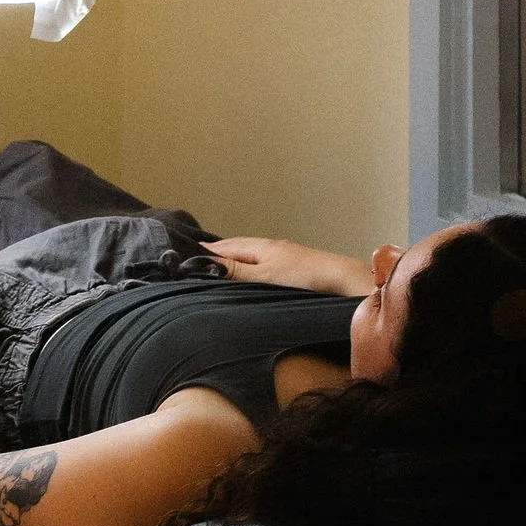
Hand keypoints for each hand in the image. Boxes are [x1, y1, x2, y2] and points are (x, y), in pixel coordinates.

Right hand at [203, 235, 371, 296]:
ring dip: (232, 262)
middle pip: (235, 249)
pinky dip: (247, 268)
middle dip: (216, 254)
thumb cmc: (305, 276)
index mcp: (259, 246)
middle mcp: (268, 247)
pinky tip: (248, 277)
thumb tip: (206, 264)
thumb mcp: (264, 276)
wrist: (341, 279)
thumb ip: (236, 272)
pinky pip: (260, 264)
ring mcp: (280, 256)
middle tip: (194, 262)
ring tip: (216, 270)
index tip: (184, 255)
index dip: (204, 251)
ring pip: (248, 257)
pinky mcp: (290, 267)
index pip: (223, 246)